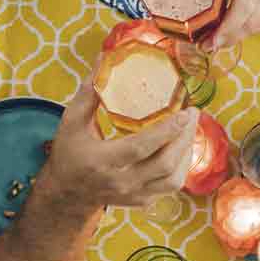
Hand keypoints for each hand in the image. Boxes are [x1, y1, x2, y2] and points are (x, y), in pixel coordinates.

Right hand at [40, 80, 198, 208]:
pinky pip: (170, 186)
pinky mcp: (142, 201)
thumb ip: (89, 93)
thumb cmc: (69, 153)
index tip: (184, 113)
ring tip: (190, 129)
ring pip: (173, 179)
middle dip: (184, 138)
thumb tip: (104, 59)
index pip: (140, 147)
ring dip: (187, 152)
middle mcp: (120, 182)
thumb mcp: (72, 122)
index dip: (166, 131)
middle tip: (193, 114)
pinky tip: (182, 146)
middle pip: (164, 164)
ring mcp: (133, 195)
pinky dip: (181, 166)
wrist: (66, 194)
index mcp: (101, 161)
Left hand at [193, 0, 259, 49]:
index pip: (244, 5)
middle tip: (206, 45)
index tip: (210, 42)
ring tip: (215, 38)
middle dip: (228, 38)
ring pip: (259, 26)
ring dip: (237, 35)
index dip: (228, 29)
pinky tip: (233, 26)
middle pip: (252, 22)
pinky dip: (248, 27)